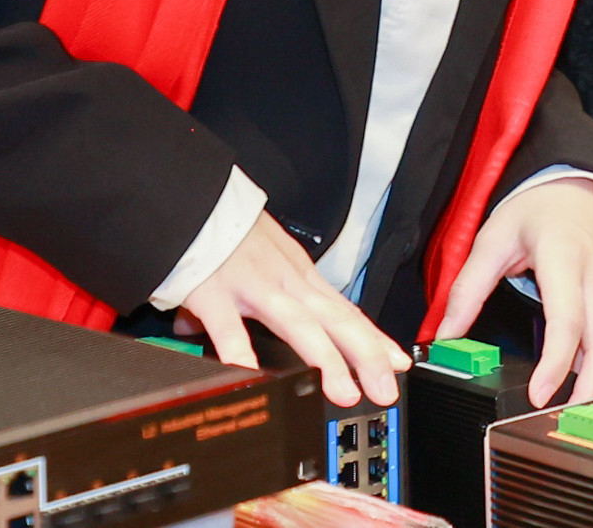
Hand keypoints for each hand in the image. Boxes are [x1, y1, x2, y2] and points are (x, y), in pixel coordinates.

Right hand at [176, 212, 406, 408]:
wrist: (193, 201)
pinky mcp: (215, 292)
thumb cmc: (228, 236)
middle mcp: (286, 281)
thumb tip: (256, 348)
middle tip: (386, 388)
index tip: (399, 364)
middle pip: (336, 319)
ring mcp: (253, 286)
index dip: (374, 339)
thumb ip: (263, 307)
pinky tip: (253, 377)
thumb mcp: (263, 264)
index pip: (346, 311)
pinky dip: (242, 352)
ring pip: (298, 324)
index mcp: (299, 277)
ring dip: (326, 359)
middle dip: (366, 355)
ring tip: (344, 391)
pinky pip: (230, 328)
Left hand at [434, 175, 592, 405]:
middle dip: (591, 388)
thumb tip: (447, 334)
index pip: (567, 320)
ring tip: (569, 411)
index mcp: (564, 259)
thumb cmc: (538, 208)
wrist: (577, 184)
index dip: (556, 363)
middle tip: (565, 420)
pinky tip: (577, 382)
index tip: (540, 394)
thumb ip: (468, 288)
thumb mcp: (492, 238)